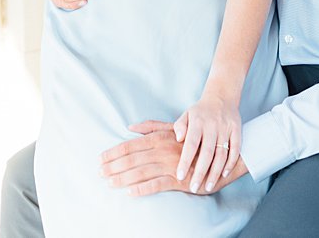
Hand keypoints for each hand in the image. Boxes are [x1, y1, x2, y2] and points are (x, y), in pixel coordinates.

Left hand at [100, 121, 245, 196]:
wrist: (220, 155)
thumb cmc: (194, 141)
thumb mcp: (173, 129)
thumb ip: (151, 127)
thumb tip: (130, 126)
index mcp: (158, 138)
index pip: (130, 145)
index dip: (113, 152)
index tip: (100, 159)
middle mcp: (162, 150)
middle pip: (131, 159)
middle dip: (113, 166)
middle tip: (99, 172)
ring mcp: (170, 165)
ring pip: (141, 172)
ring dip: (123, 178)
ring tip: (109, 182)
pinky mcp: (179, 180)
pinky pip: (157, 185)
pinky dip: (143, 188)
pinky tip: (130, 192)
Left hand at [173, 91, 241, 192]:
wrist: (221, 97)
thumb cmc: (200, 112)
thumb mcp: (186, 114)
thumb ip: (179, 126)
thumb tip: (178, 139)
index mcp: (197, 121)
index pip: (190, 144)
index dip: (185, 160)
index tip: (180, 175)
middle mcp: (212, 125)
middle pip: (207, 153)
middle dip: (200, 172)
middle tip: (194, 187)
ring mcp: (226, 128)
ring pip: (221, 154)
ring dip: (215, 172)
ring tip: (208, 186)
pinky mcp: (237, 131)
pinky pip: (235, 150)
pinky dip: (231, 163)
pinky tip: (224, 174)